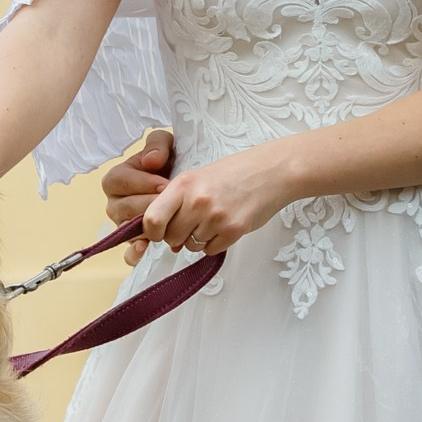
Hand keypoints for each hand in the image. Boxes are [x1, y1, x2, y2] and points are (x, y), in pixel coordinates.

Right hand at [103, 131, 175, 264]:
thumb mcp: (165, 144)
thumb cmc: (169, 163)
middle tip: (172, 203)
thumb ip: (157, 145)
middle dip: (150, 205)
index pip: (120, 182)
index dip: (142, 183)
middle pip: (126, 208)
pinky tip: (145, 248)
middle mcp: (114, 204)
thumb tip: (152, 161)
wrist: (183, 185)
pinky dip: (135, 252)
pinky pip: (129, 251)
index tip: (165, 184)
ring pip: (129, 229)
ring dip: (149, 226)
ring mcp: (122, 225)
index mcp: (115, 179)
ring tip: (168, 223)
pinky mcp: (133, 242)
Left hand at [138, 140, 299, 258]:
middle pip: (171, 237)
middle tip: (193, 223)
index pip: (152, 219)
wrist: (270, 172)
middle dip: (178, 236)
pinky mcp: (233, 230)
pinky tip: (224, 226)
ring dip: (198, 239)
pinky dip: (214, 243)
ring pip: (191, 245)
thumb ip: (176, 204)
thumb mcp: (197, 178)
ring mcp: (216, 217)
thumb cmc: (233, 173)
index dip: (152, 231)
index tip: (159, 231)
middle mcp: (197, 201)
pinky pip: (210, 250)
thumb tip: (166, 240)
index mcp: (183, 185)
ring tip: (213, 220)